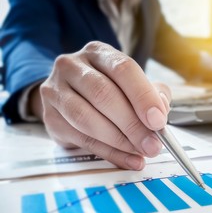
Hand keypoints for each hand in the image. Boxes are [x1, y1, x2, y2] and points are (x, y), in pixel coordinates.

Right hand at [31, 41, 170, 169]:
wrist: (72, 97)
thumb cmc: (111, 89)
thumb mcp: (135, 84)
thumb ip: (153, 94)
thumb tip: (160, 112)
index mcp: (98, 53)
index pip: (123, 69)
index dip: (143, 96)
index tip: (158, 121)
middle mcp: (72, 66)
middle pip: (103, 94)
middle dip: (133, 124)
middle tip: (152, 144)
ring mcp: (56, 91)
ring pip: (87, 119)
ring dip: (119, 141)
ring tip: (141, 152)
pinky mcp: (50, 118)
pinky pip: (82, 140)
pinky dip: (110, 153)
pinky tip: (129, 159)